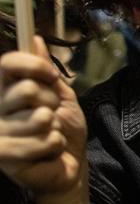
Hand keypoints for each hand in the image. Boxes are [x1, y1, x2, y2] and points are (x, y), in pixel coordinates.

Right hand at [0, 36, 86, 196]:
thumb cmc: (63, 129)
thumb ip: (47, 71)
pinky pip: (45, 141)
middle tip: (51, 116)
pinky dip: (55, 145)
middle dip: (51, 103)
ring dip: (55, 128)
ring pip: (40, 118)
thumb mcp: (61, 95)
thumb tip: (35, 38)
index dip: (34, 66)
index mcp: (6, 92)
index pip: (7, 63)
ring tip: (49, 136)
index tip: (51, 76)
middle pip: (27, 90)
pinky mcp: (5, 156)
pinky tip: (47, 153)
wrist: (69, 165)